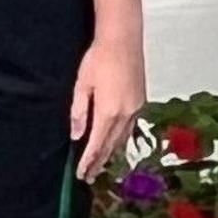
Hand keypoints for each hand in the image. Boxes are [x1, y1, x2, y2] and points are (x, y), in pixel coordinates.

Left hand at [69, 42, 146, 180]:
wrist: (123, 41)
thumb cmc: (98, 59)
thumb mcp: (81, 86)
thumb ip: (79, 112)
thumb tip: (76, 134)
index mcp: (108, 112)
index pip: (97, 145)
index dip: (88, 162)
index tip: (81, 174)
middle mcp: (125, 114)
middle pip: (111, 145)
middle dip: (99, 162)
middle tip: (89, 177)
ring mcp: (136, 108)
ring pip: (123, 138)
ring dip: (111, 153)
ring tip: (101, 164)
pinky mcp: (141, 101)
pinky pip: (130, 128)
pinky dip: (121, 139)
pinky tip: (116, 142)